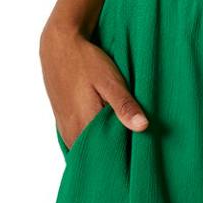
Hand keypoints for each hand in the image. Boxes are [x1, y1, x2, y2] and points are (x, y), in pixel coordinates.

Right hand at [40, 21, 148, 151]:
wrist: (59, 47)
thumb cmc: (85, 62)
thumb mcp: (109, 80)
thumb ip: (124, 105)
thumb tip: (143, 127)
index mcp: (84, 126)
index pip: (108, 156)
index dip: (125, 156)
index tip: (140, 153)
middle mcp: (71, 133)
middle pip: (98, 155)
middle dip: (116, 153)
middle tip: (136, 146)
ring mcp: (65, 130)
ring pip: (89, 149)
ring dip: (105, 145)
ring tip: (123, 136)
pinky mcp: (63, 124)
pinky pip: (81, 141)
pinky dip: (95, 139)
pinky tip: (108, 128)